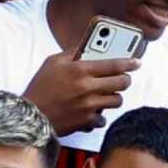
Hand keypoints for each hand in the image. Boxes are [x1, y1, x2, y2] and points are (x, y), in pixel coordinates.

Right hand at [22, 48, 137, 135]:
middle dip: (124, 80)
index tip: (136, 62)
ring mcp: (88, 106)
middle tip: (121, 79)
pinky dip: (99, 116)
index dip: (129, 62)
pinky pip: (103, 118)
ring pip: (117, 101)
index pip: (114, 64)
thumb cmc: (40, 87)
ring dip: (113, 97)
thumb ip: (73, 53)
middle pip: (121, 83)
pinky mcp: (86, 122)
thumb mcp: (53, 62)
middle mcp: (87, 88)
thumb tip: (88, 45)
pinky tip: (91, 111)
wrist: (30, 115)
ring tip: (104, 94)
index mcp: (80, 69)